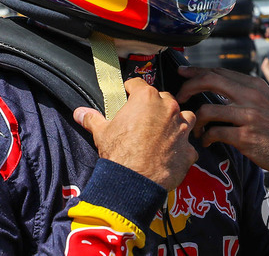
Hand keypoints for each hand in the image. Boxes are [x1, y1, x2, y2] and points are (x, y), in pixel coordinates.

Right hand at [74, 78, 197, 190]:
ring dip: (176, 121)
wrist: (134, 183)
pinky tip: (172, 155)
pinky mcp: (189, 150)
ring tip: (165, 131)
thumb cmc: (118, 153)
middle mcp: (168, 109)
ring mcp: (182, 129)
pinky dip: (182, 149)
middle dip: (155, 105)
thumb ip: (92, 119)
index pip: (138, 84)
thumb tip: (79, 112)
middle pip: (164, 98)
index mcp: (146, 99)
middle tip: (144, 117)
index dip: (131, 89)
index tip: (128, 94)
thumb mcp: (102, 133)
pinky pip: (188, 145)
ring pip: (185, 116)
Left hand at [176, 67, 268, 176]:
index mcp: (253, 85)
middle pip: (208, 81)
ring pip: (206, 109)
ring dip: (195, 120)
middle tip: (180, 98)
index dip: (196, 71)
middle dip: (188, 87)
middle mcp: (250, 96)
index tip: (182, 72)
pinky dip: (206, 137)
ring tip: (196, 129)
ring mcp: (248, 116)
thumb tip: (216, 83)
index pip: (218, 71)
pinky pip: (214, 133)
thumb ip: (244, 91)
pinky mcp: (246, 137)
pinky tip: (207, 141)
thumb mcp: (266, 100)